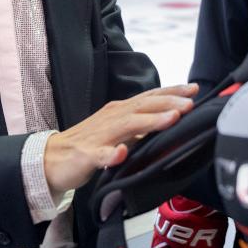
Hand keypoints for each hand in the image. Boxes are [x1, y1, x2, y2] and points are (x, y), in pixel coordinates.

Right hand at [44, 83, 197, 194]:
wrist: (52, 158)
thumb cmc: (90, 143)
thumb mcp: (121, 132)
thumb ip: (143, 127)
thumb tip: (172, 123)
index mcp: (121, 111)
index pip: (151, 97)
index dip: (172, 92)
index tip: (194, 89)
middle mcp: (113, 118)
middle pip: (143, 106)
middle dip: (168, 103)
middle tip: (190, 104)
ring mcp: (100, 135)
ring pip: (127, 126)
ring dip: (150, 121)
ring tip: (170, 120)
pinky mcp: (87, 154)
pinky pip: (100, 155)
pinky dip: (111, 154)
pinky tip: (121, 154)